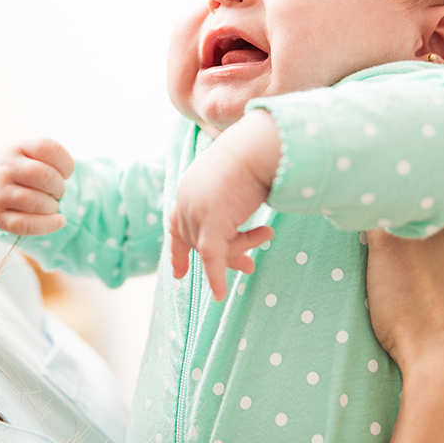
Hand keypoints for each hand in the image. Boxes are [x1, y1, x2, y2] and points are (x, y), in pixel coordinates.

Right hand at [0, 138, 75, 235]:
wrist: (2, 181)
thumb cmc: (29, 166)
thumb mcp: (38, 152)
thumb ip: (53, 156)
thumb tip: (63, 179)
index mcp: (16, 145)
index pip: (47, 148)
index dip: (66, 163)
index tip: (66, 173)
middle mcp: (3, 166)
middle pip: (45, 176)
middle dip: (59, 187)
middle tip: (57, 191)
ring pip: (35, 202)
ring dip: (53, 206)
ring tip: (52, 205)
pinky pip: (25, 225)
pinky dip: (47, 225)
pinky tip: (58, 221)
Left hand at [168, 110, 280, 300]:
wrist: (257, 147)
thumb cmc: (254, 155)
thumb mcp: (234, 179)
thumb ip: (230, 199)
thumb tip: (240, 205)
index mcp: (188, 189)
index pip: (176, 225)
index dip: (178, 250)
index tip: (178, 273)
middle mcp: (186, 201)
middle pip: (199, 242)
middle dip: (226, 256)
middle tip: (249, 267)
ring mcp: (196, 213)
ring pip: (212, 249)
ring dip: (242, 249)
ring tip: (267, 234)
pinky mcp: (211, 224)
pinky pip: (213, 259)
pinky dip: (217, 278)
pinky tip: (220, 295)